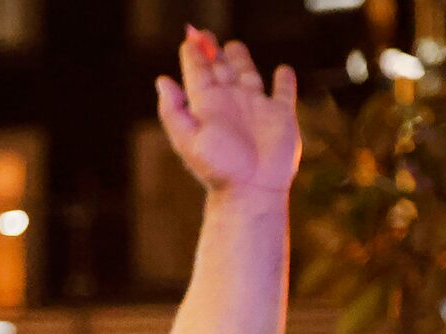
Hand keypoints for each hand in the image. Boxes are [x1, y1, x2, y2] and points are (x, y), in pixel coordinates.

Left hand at [156, 30, 298, 201]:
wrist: (251, 189)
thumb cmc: (218, 167)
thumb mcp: (189, 138)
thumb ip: (174, 110)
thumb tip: (161, 81)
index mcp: (207, 106)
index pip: (197, 73)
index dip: (193, 54)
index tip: (189, 37)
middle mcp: (231, 103)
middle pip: (220, 69)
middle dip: (212, 51)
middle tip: (204, 33)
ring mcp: (256, 107)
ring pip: (248, 75)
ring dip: (241, 60)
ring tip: (233, 45)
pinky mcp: (281, 114)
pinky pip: (283, 92)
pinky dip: (284, 81)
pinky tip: (282, 71)